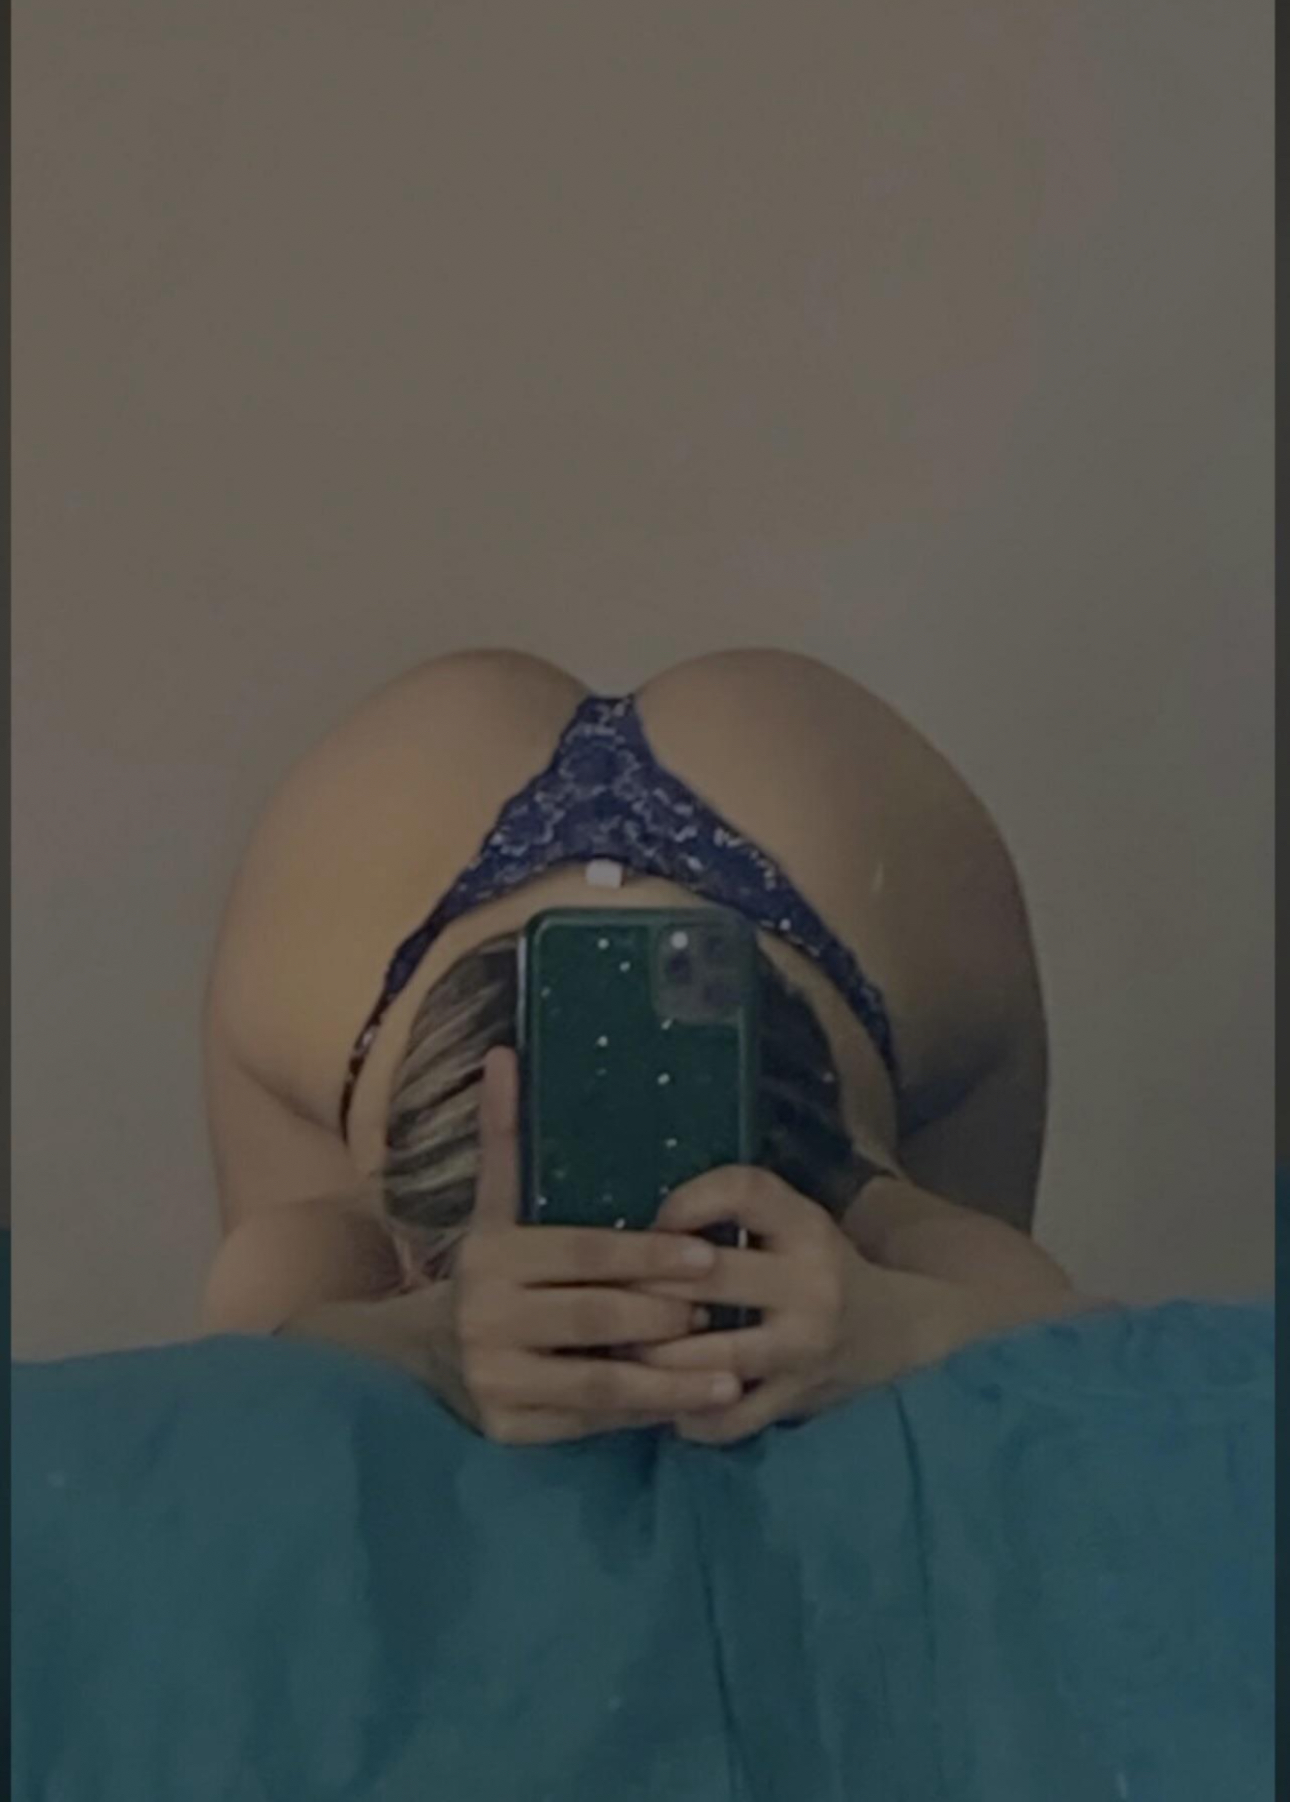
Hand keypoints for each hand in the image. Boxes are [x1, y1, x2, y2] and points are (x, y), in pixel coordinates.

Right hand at [284, 1049, 741, 1444]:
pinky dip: (640, 1417)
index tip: (706, 1256)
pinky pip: (588, 1425)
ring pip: (599, 1384)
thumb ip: (505, 1137)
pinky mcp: (508, 1431)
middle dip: (663, 1316)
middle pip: (596, 1319)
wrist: (429, 1353)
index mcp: (491, 1256)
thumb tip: (504, 1053)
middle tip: (719, 1310)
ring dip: (668, 1381)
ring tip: (728, 1378)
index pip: (584, 1254)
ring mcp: (496, 1380)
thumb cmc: (491, 1270)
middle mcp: (487, 1319)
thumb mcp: (495, 1207)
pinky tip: (687, 1409)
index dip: (647, 1255)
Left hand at [633, 1167, 1077, 1444]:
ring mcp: (803, 1349)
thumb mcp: (791, 1221)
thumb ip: (730, 1211)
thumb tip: (636, 1232)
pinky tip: (663, 1400)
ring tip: (619, 1349)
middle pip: (706, 1277)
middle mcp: (809, 1284)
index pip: (740, 1191)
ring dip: (652, 1355)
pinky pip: (726, 1418)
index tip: (652, 1228)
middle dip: (643, 1288)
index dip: (683, 1202)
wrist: (895, 1332)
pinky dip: (686, 1413)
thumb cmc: (818, 1267)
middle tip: (607, 1297)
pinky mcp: (796, 1400)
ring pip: (708, 1356)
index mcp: (806, 1225)